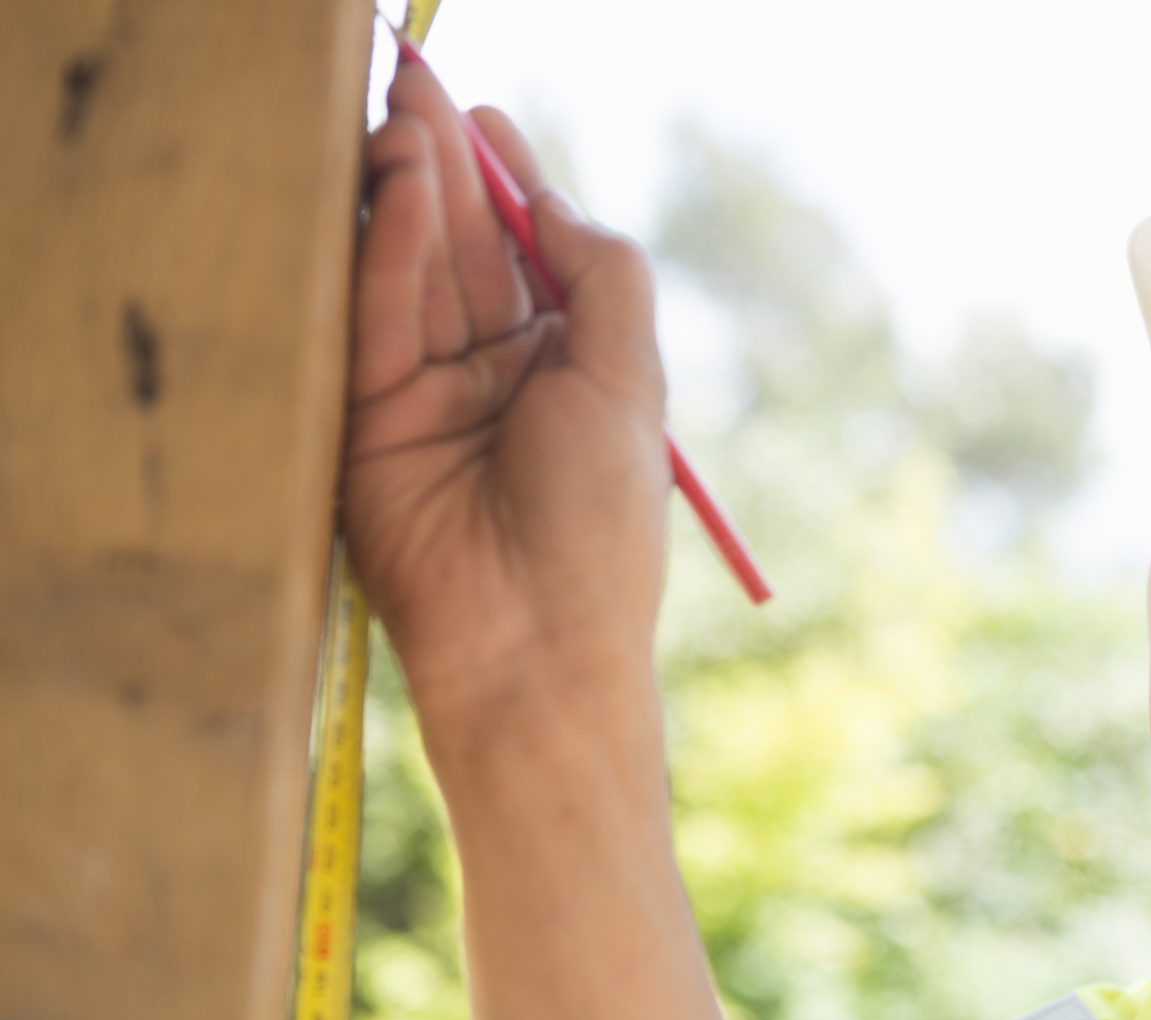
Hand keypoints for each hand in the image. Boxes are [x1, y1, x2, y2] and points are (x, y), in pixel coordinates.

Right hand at [346, 62, 668, 727]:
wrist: (534, 648)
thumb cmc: (601, 527)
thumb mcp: (628, 384)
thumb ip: (601, 278)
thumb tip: (551, 201)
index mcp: (569, 371)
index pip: (528, 255)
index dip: (506, 182)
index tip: (483, 116)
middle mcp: (497, 378)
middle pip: (463, 251)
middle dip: (443, 167)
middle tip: (413, 84)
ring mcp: (429, 400)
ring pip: (413, 276)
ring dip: (410, 194)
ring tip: (402, 116)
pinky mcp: (366, 426)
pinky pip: (377, 323)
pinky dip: (387, 253)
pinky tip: (401, 188)